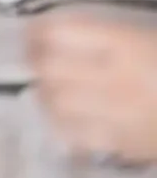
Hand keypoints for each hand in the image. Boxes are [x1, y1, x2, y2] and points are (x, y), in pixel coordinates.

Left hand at [28, 14, 156, 161]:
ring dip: (44, 93)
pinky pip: (77, 137)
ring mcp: (119, 116)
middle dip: (34, 62)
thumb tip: (57, 35)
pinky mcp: (125, 147)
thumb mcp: (149, 39)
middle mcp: (117, 80)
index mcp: (128, 46)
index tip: (33, 31)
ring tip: (46, 87)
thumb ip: (108, 37)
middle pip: (50, 69)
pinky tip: (66, 118)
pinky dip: (64, 126)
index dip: (39, 31)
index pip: (61, 33)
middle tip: (32, 58)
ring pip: (57, 104)